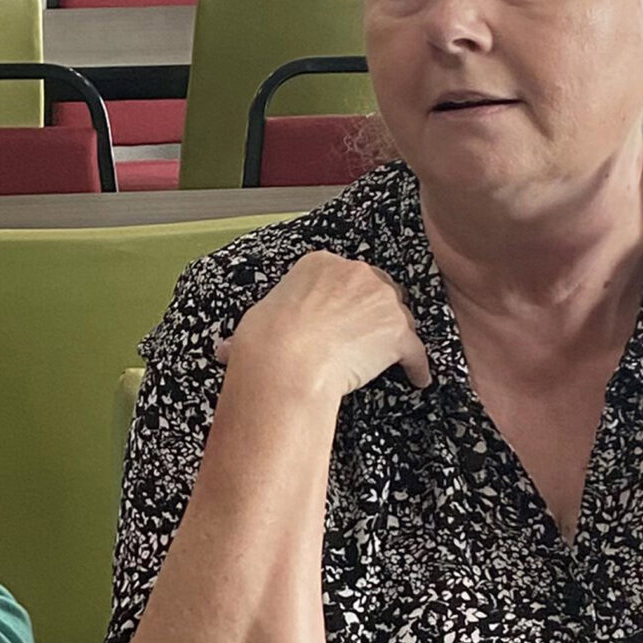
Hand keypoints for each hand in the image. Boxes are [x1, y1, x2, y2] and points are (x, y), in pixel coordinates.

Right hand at [220, 251, 431, 403]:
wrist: (288, 360)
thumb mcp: (256, 321)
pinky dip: (417, 365)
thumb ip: (255, 329)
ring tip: (393, 360)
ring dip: (396, 338)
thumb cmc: (267, 340)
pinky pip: (416, 350)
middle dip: (375, 312)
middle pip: (378, 290)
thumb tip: (225, 352)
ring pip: (400, 318)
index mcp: (320, 264)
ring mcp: (381, 302)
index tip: (343, 314)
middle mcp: (355, 273)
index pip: (345, 275)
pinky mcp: (398, 333)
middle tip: (367, 336)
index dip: (347, 297)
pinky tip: (416, 378)